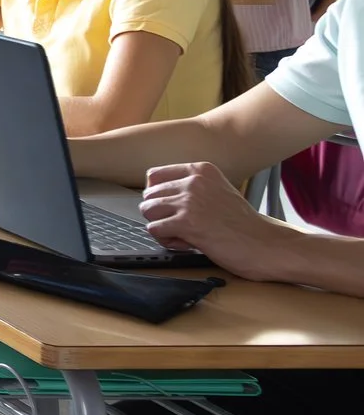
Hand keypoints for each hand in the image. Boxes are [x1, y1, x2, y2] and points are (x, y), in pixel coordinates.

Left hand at [141, 161, 291, 278]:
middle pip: (148, 195)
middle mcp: (194, 181)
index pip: (154, 176)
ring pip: (148, 211)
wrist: (265, 244)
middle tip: (182, 225)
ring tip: (185, 234)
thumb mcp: (216, 191)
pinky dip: (167, 240)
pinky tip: (188, 243)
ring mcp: (189, 201)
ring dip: (162, 227)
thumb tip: (154, 194)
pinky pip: (154, 229)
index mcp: (201, 170)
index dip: (157, 196)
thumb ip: (190, 188)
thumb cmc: (242, 224)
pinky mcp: (186, 223)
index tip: (170, 208)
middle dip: (160, 214)